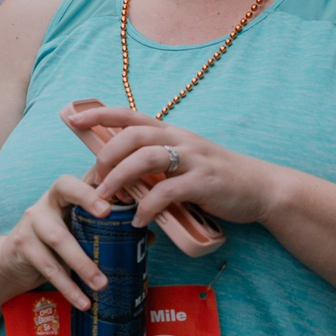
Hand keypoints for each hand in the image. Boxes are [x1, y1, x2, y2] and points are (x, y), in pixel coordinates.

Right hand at [0, 174, 119, 310]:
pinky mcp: (21, 245)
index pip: (80, 177)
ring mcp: (31, 222)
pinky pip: (47, 266)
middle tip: (110, 218)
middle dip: (88, 201)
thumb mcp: (78, 233)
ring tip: (102, 284)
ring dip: (82, 262)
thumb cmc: (54, 245)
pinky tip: (83, 301)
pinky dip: (68, 287)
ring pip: (58, 237)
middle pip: (66, 192)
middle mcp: (45, 202)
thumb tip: (149, 236)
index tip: (114, 196)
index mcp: (64, 195)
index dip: (94, 183)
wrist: (13, 261)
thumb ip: (107, 230)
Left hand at [64, 104, 282, 226]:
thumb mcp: (184, 160)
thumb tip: (118, 170)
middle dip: (106, 155)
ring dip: (120, 179)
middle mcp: (180, 139)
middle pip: (132, 136)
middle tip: (94, 178)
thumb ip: (155, 161)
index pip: (130, 116)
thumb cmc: (216, 176)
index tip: (72, 119)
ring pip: (146, 159)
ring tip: (106, 199)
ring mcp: (193, 159)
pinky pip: (167, 192)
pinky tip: (138, 220)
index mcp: (171, 132)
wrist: (262, 188)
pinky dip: (147, 207)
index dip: (100, 115)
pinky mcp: (204, 182)